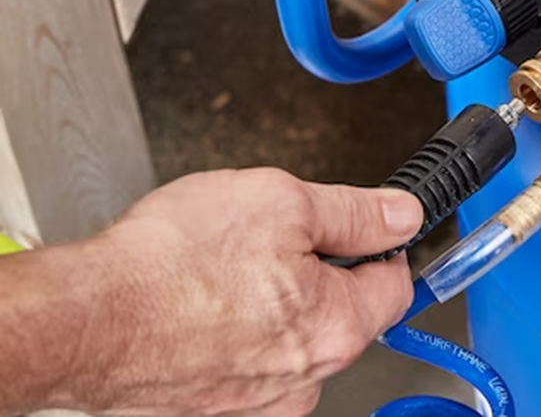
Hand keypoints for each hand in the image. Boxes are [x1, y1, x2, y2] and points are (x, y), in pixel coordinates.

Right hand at [60, 170, 420, 416]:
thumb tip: (400, 215)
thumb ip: (355, 212)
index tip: (361, 228)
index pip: (396, 286)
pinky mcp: (215, 409)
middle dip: (317, 271)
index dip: (381, 245)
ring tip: (222, 273)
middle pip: (342, 314)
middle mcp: (304, 381)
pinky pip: (246, 361)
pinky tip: (200, 306)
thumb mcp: (282, 202)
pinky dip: (232, 332)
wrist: (82, 320)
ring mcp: (257, 404)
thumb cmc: (170, 266)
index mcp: (336, 327)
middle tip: (269, 241)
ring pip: (291, 338)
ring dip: (271, 303)